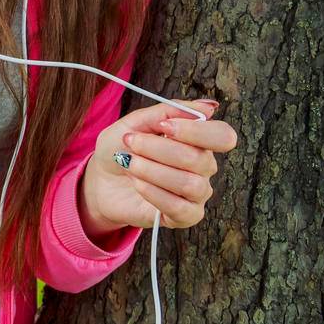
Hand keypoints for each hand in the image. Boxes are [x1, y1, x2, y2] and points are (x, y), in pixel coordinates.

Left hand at [81, 99, 238, 230]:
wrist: (101, 179)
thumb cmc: (121, 148)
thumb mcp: (135, 122)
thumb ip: (167, 112)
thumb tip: (208, 107)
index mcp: (198, 140)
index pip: (222, 136)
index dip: (196, 131)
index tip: (163, 127)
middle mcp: (204, 166)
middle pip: (200, 159)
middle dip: (159, 149)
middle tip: (131, 142)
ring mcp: (197, 193)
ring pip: (190, 184)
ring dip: (153, 171)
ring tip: (129, 164)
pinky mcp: (185, 216)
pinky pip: (180, 208)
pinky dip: (154, 193)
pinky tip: (138, 184)